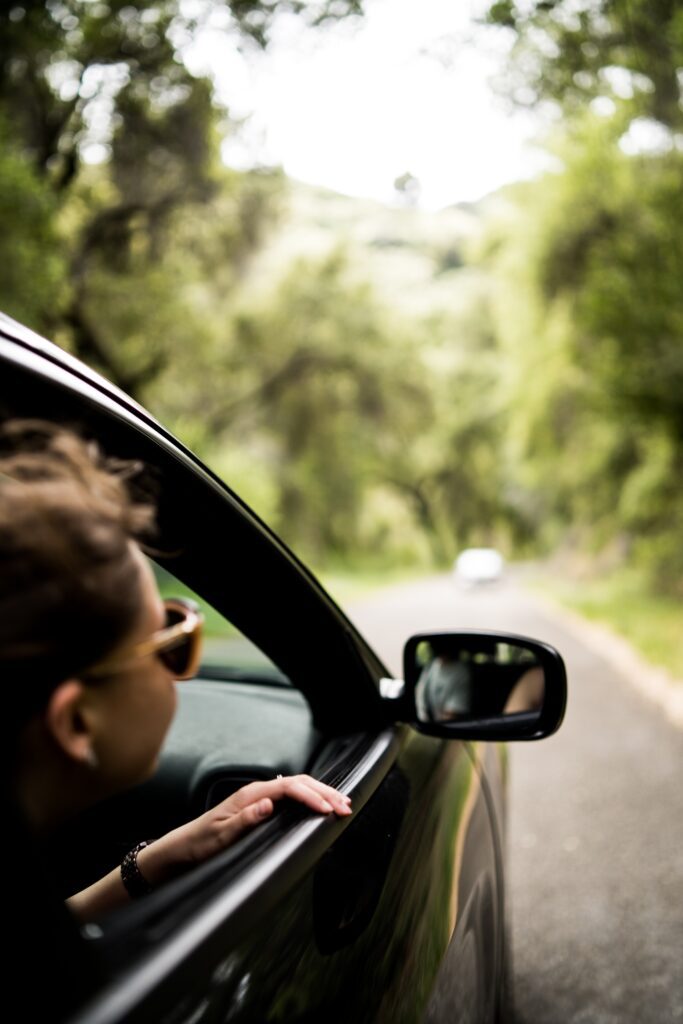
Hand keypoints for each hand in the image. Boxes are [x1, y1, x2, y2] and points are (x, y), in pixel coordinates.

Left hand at [137, 775, 351, 884]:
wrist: (183, 848)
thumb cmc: (200, 843)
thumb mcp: (221, 836)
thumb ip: (245, 819)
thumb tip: (268, 804)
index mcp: (250, 794)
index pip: (289, 787)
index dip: (311, 796)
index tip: (327, 810)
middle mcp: (257, 792)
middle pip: (299, 783)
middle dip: (325, 792)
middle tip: (346, 805)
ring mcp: (260, 798)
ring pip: (298, 788)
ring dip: (321, 793)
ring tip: (342, 803)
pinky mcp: (261, 807)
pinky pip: (292, 797)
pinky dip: (311, 798)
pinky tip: (320, 805)